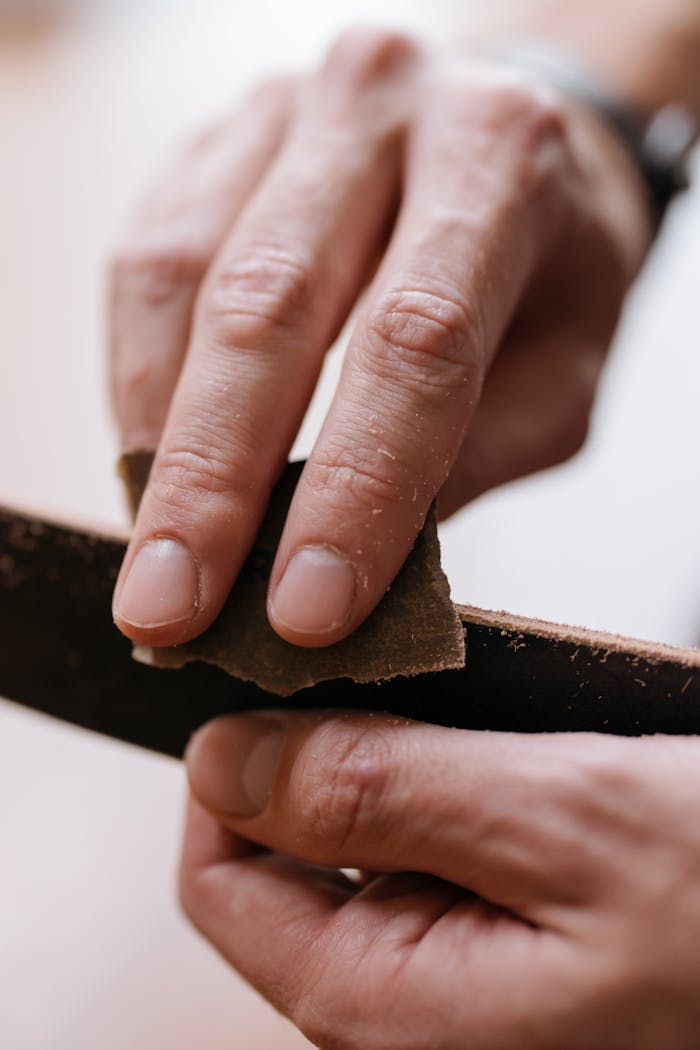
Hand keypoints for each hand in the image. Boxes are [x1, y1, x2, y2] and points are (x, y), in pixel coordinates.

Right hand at [109, 27, 649, 648]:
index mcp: (499, 155)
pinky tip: (151, 462)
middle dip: (210, 477)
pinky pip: (143, 266)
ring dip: (156, 439)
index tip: (306, 611)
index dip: (355, 485)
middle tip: (169, 605)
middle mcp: (382, 101)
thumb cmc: (550, 276)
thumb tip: (353, 573)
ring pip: (180, 279)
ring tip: (153, 557)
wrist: (504, 148)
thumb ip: (468, 462)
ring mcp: (281, 110)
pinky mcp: (209, 144)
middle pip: (267, 305)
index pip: (415, 338)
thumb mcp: (563, 377)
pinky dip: (139, 382)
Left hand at [180, 712, 699, 1049]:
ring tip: (471, 712)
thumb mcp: (556, 821)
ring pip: (358, 844)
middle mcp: (407, 1006)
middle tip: (399, 675)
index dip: (231, 771)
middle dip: (323, 755)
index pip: (221, 880)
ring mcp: (455, 978)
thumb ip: (376, 791)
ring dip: (393, 761)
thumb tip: (222, 761)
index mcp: (386, 1004)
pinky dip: (445, 782)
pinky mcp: (502, 943)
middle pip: (282, 861)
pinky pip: (427, 850)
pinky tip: (504, 748)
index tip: (281, 683)